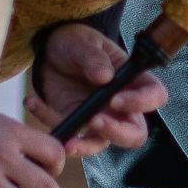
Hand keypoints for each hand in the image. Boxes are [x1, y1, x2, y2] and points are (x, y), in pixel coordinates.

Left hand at [27, 21, 167, 151]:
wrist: (51, 51)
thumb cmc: (76, 43)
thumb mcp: (82, 42)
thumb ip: (93, 57)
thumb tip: (105, 77)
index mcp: (133, 80)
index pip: (154, 96)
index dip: (141, 102)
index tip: (115, 99)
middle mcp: (122, 104)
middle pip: (135, 133)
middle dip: (117, 133)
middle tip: (94, 121)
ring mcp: (99, 118)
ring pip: (102, 143)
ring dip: (85, 145)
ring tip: (66, 140)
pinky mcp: (75, 124)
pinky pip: (67, 135)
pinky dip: (49, 123)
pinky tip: (32, 101)